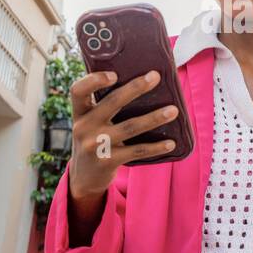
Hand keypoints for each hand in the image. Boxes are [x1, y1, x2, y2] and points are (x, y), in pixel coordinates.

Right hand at [66, 69, 179, 202]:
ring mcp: (96, 145)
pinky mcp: (108, 161)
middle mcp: (84, 127)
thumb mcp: (89, 123)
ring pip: (130, 126)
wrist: (84, 178)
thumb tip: (140, 83)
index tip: (114, 74)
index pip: (78, 90)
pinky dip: (156, 147)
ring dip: (154, 118)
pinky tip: (171, 142)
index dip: (94, 80)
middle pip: (112, 102)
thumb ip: (102, 106)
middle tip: (155, 77)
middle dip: (136, 88)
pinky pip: (137, 151)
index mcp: (80, 113)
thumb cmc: (94, 141)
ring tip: (174, 111)